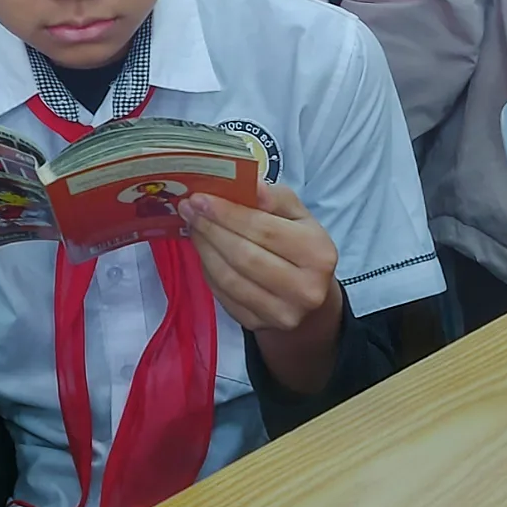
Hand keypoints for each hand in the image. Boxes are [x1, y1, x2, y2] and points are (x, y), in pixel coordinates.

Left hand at [182, 183, 343, 396]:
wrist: (308, 297)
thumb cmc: (300, 245)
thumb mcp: (298, 215)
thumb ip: (274, 197)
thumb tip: (249, 182)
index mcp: (318, 254)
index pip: (265, 230)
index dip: (229, 213)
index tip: (201, 197)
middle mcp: (304, 289)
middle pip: (244, 256)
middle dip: (211, 229)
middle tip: (188, 208)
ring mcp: (280, 313)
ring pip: (229, 278)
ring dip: (204, 248)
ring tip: (192, 224)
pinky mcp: (257, 324)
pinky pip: (222, 293)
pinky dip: (207, 268)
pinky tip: (202, 248)